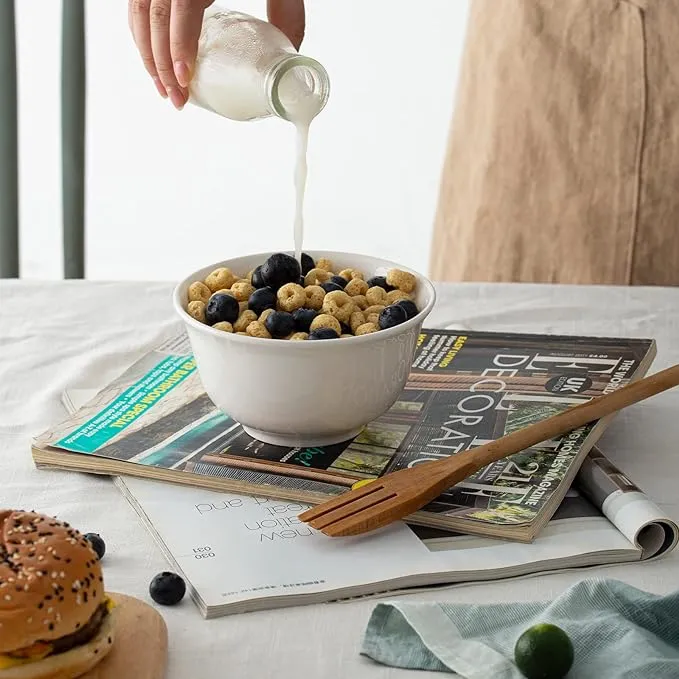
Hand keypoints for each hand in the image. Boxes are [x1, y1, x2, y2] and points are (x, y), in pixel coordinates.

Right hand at [128, 0, 305, 109]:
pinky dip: (142, 34)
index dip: (178, 46)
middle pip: (153, 17)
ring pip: (138, 12)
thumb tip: (291, 59)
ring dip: (146, 54)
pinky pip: (138, 2)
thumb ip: (287, 13)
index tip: (184, 77)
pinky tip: (154, 59)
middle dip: (159, 64)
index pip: (181, 10)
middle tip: (176, 99)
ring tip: (165, 89)